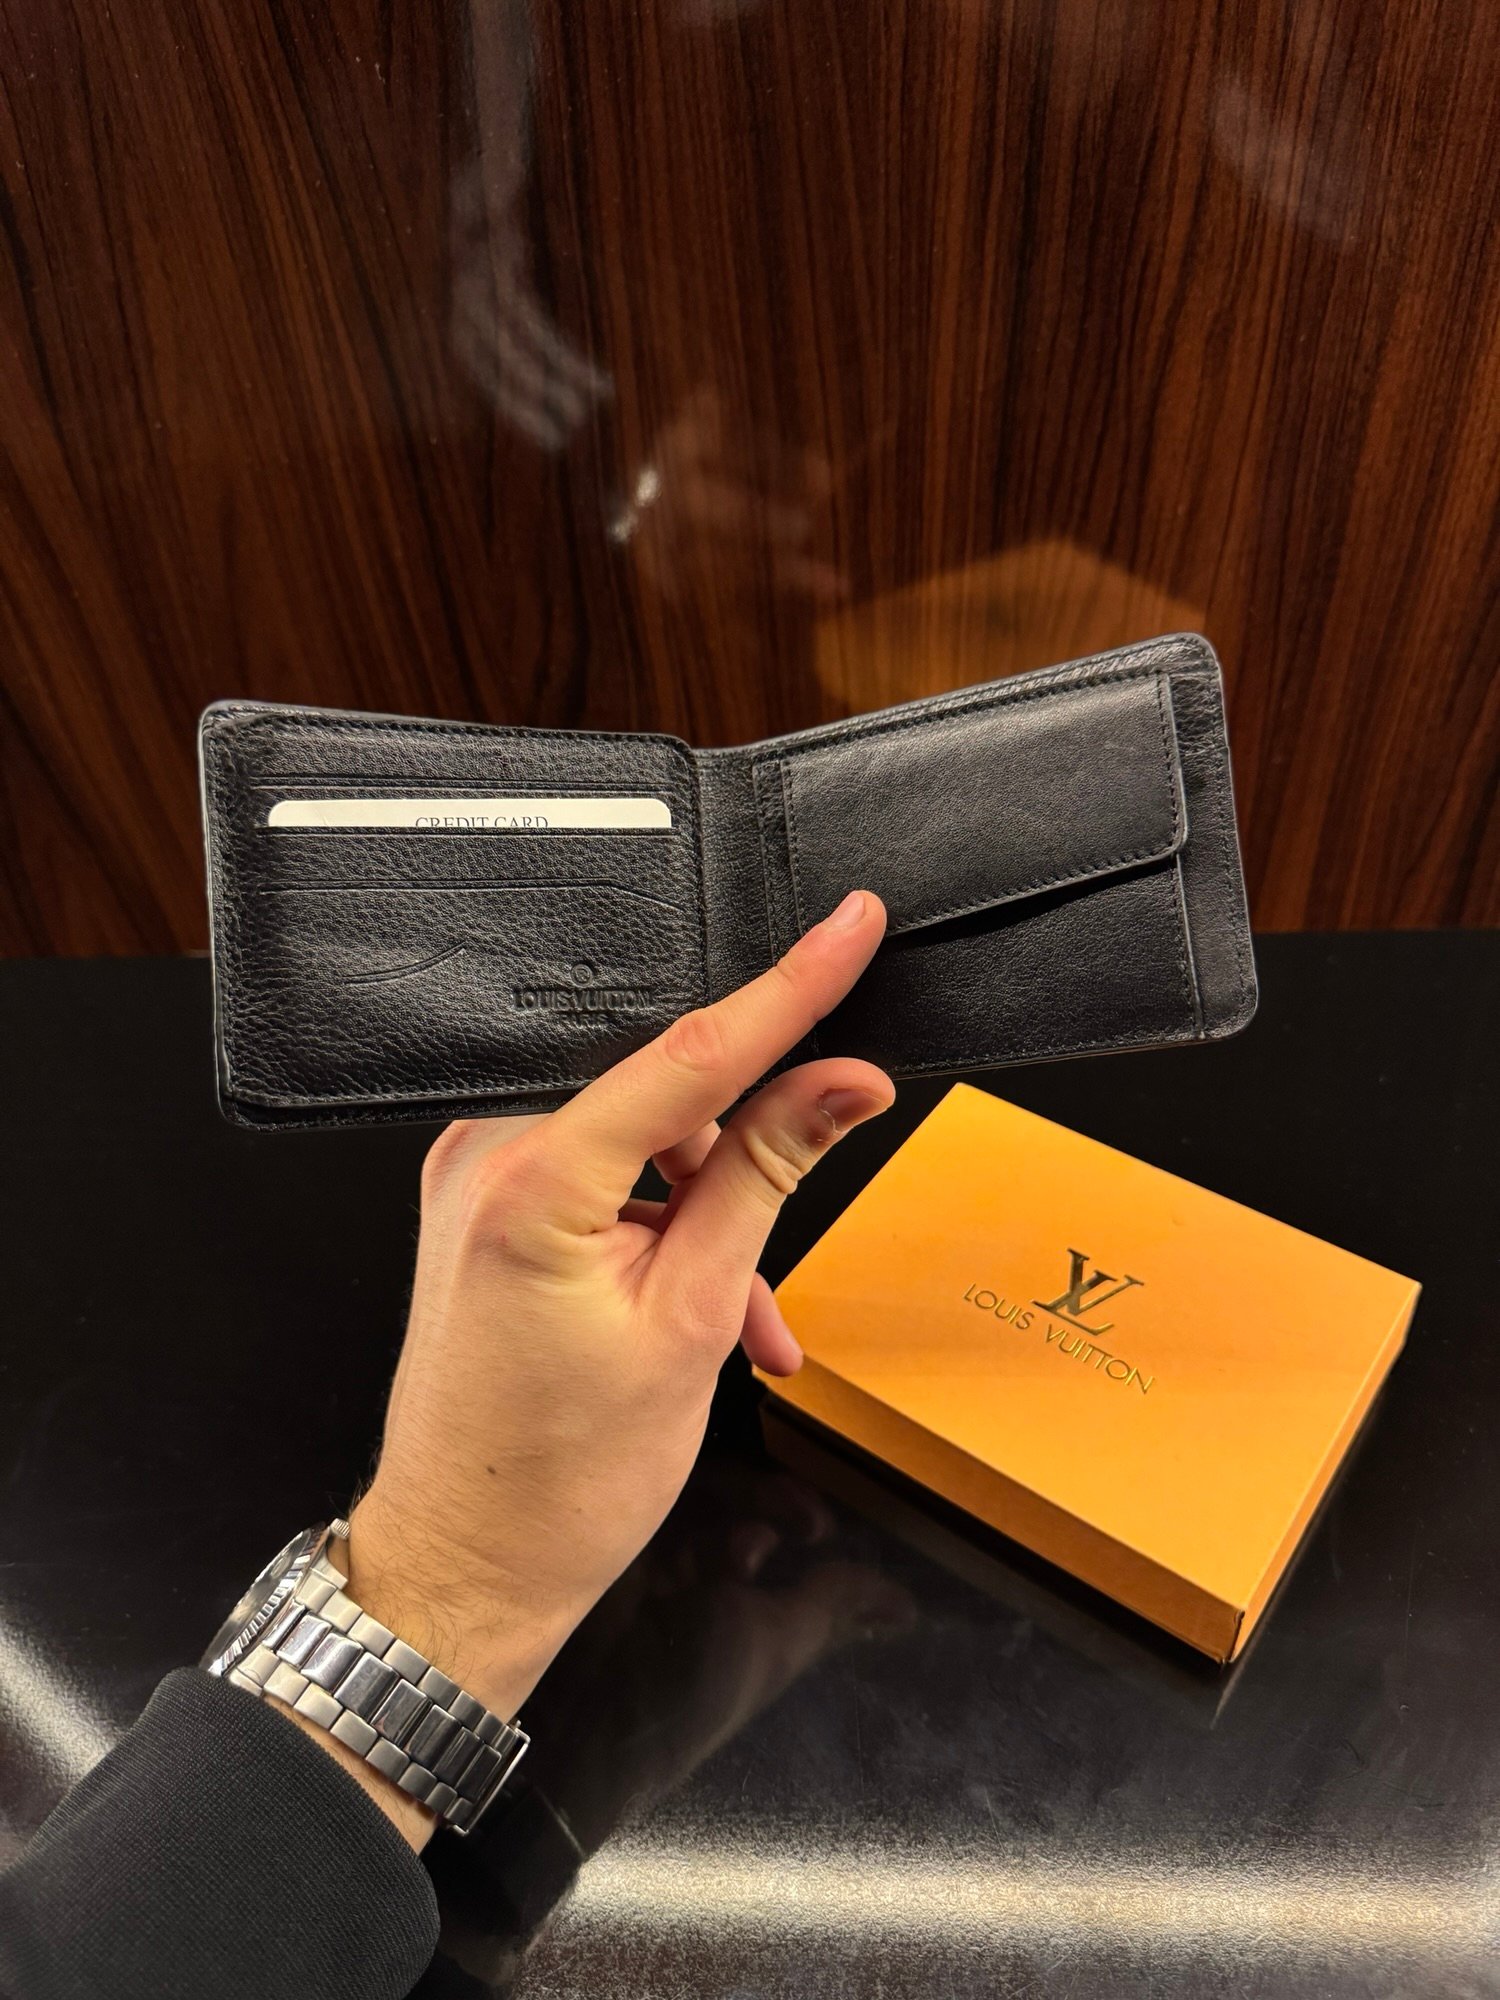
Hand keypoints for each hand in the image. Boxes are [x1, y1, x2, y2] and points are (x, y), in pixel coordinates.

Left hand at [323, 889, 891, 1835]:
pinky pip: (602, 1179)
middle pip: (661, 1095)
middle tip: (785, 1249)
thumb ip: (768, 1176)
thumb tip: (843, 1083)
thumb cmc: (562, 1481)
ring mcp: (476, 1179)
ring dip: (710, 1220)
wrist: (466, 1567)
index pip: (689, 1052)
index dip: (788, 988)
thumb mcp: (697, 1321)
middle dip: (742, 1163)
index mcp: (533, 1179)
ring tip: (745, 1324)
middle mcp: (487, 1155)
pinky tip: (702, 1312)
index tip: (850, 925)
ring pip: (641, 1145)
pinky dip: (664, 1232)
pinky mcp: (483, 1206)